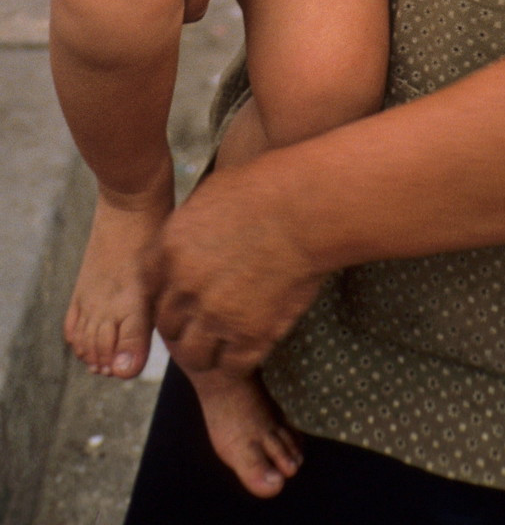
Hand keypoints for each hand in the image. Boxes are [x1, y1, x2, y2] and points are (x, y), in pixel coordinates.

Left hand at [146, 162, 321, 374]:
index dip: (165, 297)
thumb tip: (189, 233)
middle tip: (204, 323)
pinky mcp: (248, 336)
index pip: (149, 290)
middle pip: (168, 326)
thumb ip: (191, 223)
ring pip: (194, 355)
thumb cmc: (265, 189)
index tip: (181, 299)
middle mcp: (185, 288)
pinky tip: (250, 347)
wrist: (304, 210)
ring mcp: (215, 316)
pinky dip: (238, 361)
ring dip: (206, 352)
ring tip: (223, 345)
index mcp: (170, 251)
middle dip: (183, 326)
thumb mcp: (211, 194)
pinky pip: (231, 366)